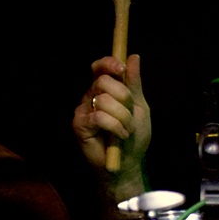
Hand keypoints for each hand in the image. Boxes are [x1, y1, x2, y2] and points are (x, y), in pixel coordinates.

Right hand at [73, 54, 150, 200]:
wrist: (128, 163)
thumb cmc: (134, 136)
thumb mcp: (139, 107)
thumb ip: (134, 84)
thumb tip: (133, 57)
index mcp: (105, 90)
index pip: (100, 68)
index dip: (108, 63)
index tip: (121, 69)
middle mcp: (91, 96)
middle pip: (103, 81)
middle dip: (123, 98)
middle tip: (130, 114)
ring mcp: (84, 110)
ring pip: (103, 99)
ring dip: (122, 117)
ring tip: (126, 130)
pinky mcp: (79, 125)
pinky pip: (99, 117)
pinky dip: (116, 126)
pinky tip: (120, 136)